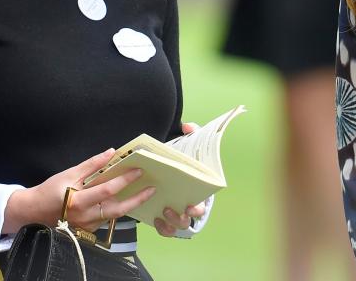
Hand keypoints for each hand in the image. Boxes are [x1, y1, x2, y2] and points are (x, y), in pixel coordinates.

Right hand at [3, 148, 155, 233]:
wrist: (33, 212)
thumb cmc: (50, 190)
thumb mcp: (68, 173)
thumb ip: (91, 164)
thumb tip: (111, 153)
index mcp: (78, 201)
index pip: (108, 190)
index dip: (124, 180)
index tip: (139, 170)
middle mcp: (85, 217)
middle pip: (117, 209)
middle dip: (137, 199)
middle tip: (152, 188)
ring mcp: (87, 226)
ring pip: (114, 215)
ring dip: (130, 204)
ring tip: (144, 193)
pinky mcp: (88, 230)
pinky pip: (107, 219)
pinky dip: (118, 209)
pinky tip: (127, 200)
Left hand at [152, 121, 205, 235]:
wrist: (169, 169)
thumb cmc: (183, 160)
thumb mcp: (188, 145)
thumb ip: (191, 133)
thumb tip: (187, 126)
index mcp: (195, 193)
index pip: (201, 207)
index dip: (197, 209)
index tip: (191, 205)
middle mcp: (186, 206)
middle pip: (186, 220)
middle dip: (179, 217)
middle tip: (169, 207)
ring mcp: (175, 214)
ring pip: (175, 227)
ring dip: (170, 222)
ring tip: (162, 210)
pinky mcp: (163, 217)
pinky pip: (164, 229)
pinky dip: (161, 227)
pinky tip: (154, 218)